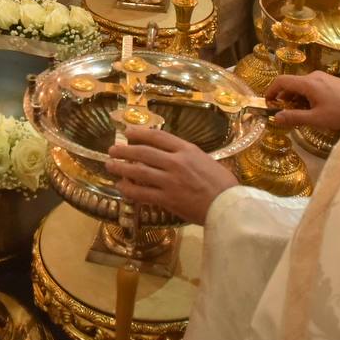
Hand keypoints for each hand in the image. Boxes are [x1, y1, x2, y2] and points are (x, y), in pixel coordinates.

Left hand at [105, 127, 238, 223]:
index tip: (127, 132)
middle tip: (112, 150)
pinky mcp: (168, 199)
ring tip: (109, 166)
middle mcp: (176, 162)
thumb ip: (187, 156)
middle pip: (144, 152)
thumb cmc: (222, 184)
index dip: (140, 133)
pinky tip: (121, 187)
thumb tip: (167, 153)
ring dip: (121, 168)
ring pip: (139, 171)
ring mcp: (170, 181)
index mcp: (187, 150)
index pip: (158, 137)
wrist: (229, 206)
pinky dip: (129, 189)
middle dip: (125, 150)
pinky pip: (142, 193)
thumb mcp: (205, 160)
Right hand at [265, 72, 339, 131]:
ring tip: (300, 115)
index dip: (270, 91)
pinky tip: (314, 110)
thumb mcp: (317, 118)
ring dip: (296, 99)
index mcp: (308, 83)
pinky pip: (311, 87)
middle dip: (284, 98)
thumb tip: (275, 118)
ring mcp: (323, 78)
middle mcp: (313, 76)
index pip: (281, 81)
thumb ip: (295, 117)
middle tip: (284, 114)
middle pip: (291, 84)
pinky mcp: (331, 81)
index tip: (267, 103)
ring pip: (301, 86)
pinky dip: (306, 97)